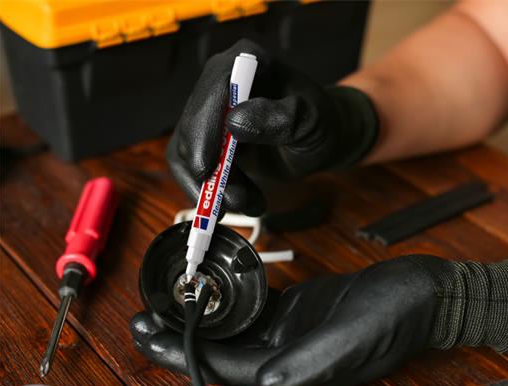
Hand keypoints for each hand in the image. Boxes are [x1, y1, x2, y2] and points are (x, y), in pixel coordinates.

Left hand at [130, 256, 507, 385]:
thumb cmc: (397, 315)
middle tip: (142, 318)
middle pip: (222, 352)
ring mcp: (293, 333)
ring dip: (199, 318)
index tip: (149, 333)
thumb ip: (310, 360)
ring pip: (233, 332)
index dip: (185, 353)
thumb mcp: (353, 335)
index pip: (228, 368)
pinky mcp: (299, 311)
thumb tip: (264, 380)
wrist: (426, 292)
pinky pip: (254, 309)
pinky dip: (228, 300)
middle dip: (180, 337)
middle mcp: (289, 356)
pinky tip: (210, 287)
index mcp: (298, 370)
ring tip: (166, 301)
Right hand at [166, 39, 377, 216]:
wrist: (317, 140)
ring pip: (189, 153)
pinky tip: (244, 201)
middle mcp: (220, 80)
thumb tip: (235, 122)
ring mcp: (209, 110)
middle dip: (210, 169)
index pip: (215, 88)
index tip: (208, 165)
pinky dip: (212, 192)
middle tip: (234, 201)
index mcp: (248, 61)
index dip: (204, 126)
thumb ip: (281, 118)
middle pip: (193, 124)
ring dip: (215, 186)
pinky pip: (191, 168)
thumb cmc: (318, 123)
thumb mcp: (311, 120)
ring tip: (250, 203)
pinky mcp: (206, 138)